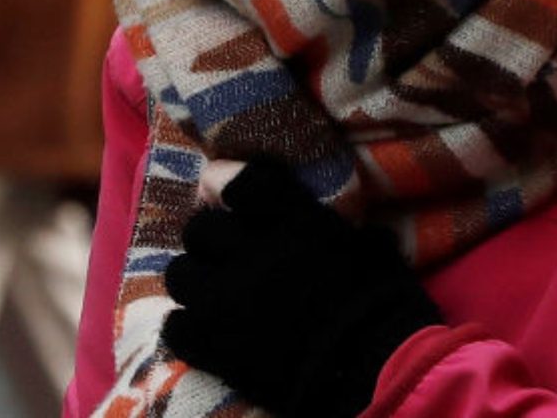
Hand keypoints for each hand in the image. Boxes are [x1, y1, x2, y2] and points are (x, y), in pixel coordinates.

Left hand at [161, 159, 440, 417]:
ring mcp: (225, 298)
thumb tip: (314, 216)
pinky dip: (188, 328)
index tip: (222, 191)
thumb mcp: (370, 248)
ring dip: (196, 284)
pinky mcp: (210, 343)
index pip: (242, 183)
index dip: (226, 183)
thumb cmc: (382, 309)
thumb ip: (333, 225)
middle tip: (224, 261)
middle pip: (199, 229)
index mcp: (294, 222)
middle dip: (209, 243)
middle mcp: (251, 252)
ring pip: (180, 274)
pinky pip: (174, 325)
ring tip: (214, 300)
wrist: (373, 374)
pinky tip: (208, 336)